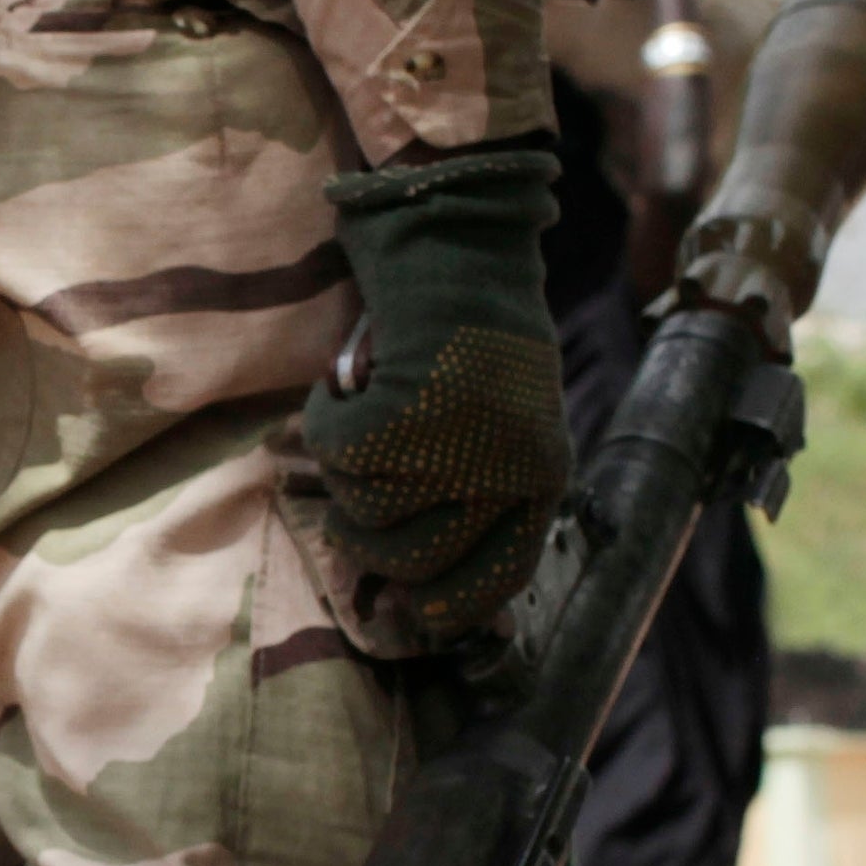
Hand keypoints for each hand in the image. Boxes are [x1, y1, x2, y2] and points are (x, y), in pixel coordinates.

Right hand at [301, 148, 573, 644]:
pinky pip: (335, 458)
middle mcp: (510, 474)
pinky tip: (344, 390)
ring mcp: (457, 448)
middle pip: (410, 563)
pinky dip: (323, 423)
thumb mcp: (502, 435)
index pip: (490, 584)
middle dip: (366, 539)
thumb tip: (419, 605)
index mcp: (543, 482)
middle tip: (355, 496)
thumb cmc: (474, 350)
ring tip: (361, 422)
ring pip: (363, 513)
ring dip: (344, 472)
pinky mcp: (404, 417)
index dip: (440, 608)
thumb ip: (478, 507)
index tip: (405, 609)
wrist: (460, 256)